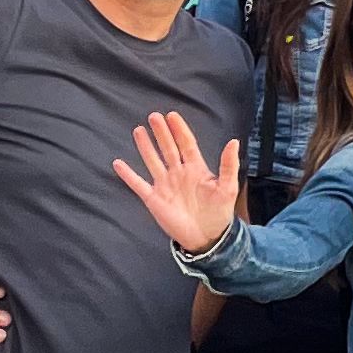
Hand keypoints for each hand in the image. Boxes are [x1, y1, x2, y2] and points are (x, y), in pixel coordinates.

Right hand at [111, 111, 241, 252]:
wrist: (207, 237)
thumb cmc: (219, 212)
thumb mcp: (227, 188)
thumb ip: (229, 165)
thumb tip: (234, 142)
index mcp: (196, 168)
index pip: (186, 144)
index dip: (179, 130)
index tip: (172, 115)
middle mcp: (178, 173)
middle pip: (168, 148)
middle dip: (161, 132)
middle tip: (153, 116)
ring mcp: (165, 185)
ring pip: (152, 161)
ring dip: (145, 147)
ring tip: (138, 130)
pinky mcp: (154, 199)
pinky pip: (138, 184)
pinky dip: (128, 174)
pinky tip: (118, 163)